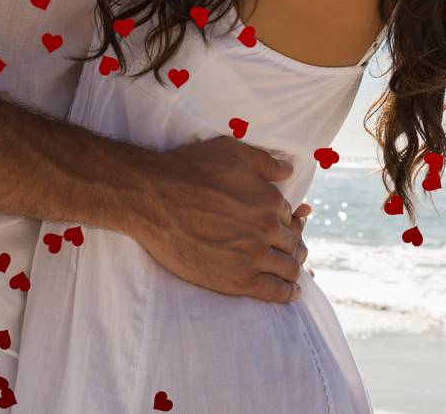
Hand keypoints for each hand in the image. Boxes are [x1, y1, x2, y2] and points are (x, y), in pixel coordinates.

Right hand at [125, 137, 309, 303]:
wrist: (153, 199)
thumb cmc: (189, 170)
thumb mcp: (231, 151)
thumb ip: (264, 162)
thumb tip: (289, 171)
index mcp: (270, 200)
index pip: (290, 218)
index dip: (286, 224)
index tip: (279, 229)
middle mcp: (268, 228)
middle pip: (292, 244)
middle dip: (290, 246)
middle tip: (282, 250)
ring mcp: (253, 256)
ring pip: (289, 269)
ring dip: (291, 270)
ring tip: (288, 272)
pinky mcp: (236, 280)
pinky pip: (274, 292)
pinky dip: (287, 293)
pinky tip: (291, 292)